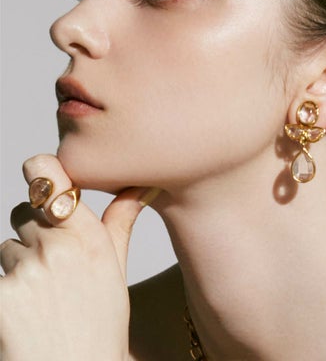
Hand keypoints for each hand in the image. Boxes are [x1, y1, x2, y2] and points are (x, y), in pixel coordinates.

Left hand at [0, 154, 153, 360]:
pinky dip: (6, 290)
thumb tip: (143, 187)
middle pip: (24, 211)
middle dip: (33, 229)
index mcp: (88, 234)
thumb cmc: (100, 324)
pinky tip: (24, 311)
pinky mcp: (0, 295)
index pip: (46, 173)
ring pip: (7, 246)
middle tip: (52, 262)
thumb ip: (120, 219)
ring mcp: (25, 270)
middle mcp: (57, 245)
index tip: (41, 176)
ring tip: (42, 294)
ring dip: (18, 262)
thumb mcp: (115, 268)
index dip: (40, 171)